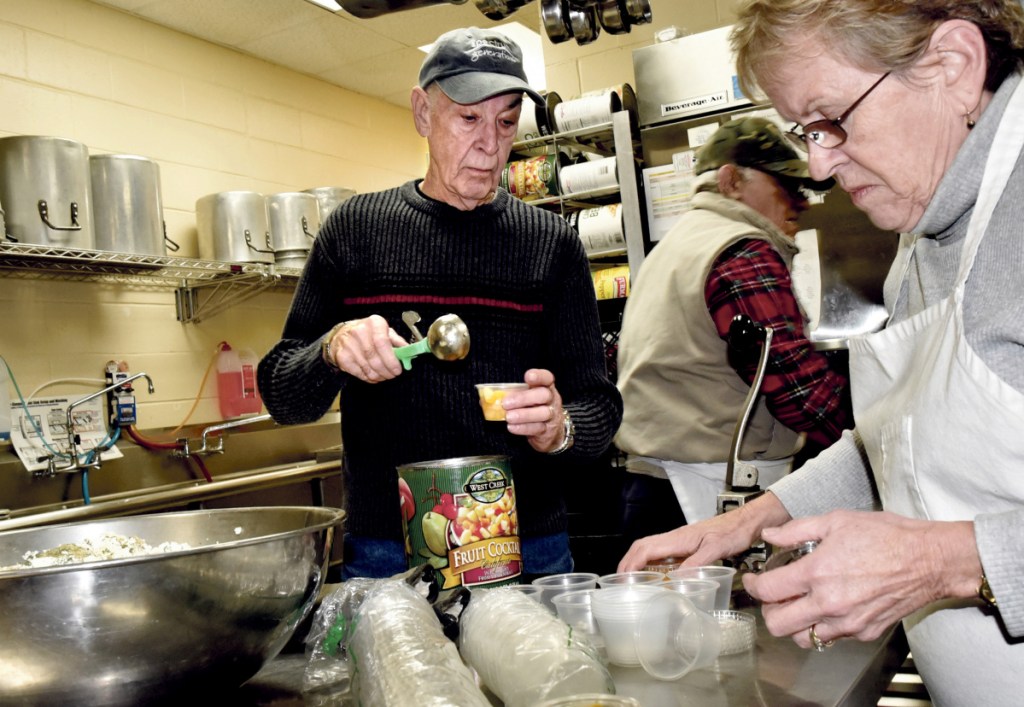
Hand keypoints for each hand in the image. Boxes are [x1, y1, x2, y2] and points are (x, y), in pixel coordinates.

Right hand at [326, 315, 406, 382]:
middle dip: (387, 371)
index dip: (391, 359)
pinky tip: (374, 375)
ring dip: (380, 376)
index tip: (398, 369)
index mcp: (374, 323)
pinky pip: (360, 374)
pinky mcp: (342, 357)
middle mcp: (359, 332)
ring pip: (368, 369)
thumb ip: (397, 341)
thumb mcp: (384, 331)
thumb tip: (409, 352)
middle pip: (375, 359)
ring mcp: (349, 345)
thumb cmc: (368, 333)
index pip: (382, 342)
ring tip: (384, 375)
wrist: (341, 334)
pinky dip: (370, 378)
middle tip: (393, 375)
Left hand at [501, 368, 568, 453]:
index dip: (539, 376)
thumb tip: (486, 396)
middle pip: (544, 395)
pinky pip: (537, 428)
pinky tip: (512, 427)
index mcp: (545, 387)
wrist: (550, 431)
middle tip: (506, 403)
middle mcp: (551, 399)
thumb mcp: (525, 398)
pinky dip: (523, 428)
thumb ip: (510, 394)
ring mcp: (552, 415)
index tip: (528, 377)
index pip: (547, 378)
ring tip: (508, 417)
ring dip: (523, 415)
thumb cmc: (533, 409)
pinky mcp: (547, 431)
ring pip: (542, 413)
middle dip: (524, 398)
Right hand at [617, 492, 789, 570]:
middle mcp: (675, 538)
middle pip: (642, 546)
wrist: (746, 521)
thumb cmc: (733, 531)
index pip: (646, 548)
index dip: (631, 563)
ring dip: (636, 562)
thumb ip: (697, 562)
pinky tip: (654, 576)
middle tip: (620, 582)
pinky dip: (650, 563)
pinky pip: (661, 553)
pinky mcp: (686, 545)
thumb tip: (677, 579)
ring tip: (631, 581)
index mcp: (678, 538)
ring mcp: (679, 541)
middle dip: (627, 562)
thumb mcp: (717, 548)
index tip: (623, 578)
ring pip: (649, 549)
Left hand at [744, 510, 979, 648]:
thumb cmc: (889, 537)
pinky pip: (832, 638)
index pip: (768, 591)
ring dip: (794, 623)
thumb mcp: (836, 520)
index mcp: (818, 573)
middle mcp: (830, 603)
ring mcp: (848, 623)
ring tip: (799, 603)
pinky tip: (827, 606)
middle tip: (773, 596)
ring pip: (803, 638)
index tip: (753, 579)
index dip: (753, 584)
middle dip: (768, 610)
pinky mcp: (864, 632)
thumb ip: (796, 530)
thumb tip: (771, 535)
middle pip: (778, 624)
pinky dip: (823, 626)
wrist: (929, 559)